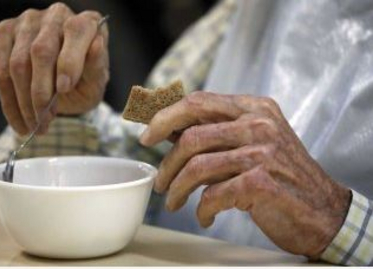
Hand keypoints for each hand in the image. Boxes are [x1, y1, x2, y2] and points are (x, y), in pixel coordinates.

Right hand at [0, 3, 108, 134]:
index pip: (75, 33)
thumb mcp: (97, 79)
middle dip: (42, 91)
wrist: (69, 85)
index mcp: (86, 22)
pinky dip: (9, 101)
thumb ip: (97, 65)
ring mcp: (28, 23)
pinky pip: (1, 70)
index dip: (68, 61)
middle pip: (41, 51)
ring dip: (24, 101)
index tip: (64, 88)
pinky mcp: (6, 35)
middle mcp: (56, 16)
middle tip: (46, 119)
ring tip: (36, 124)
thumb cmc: (86, 79)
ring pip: (17, 63)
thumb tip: (97, 45)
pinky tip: (20, 120)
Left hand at [140, 91, 350, 257]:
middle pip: (191, 135)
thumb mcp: (252, 144)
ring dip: (177, 189)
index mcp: (254, 108)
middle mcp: (259, 124)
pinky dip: (202, 209)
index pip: (198, 102)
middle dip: (167, 162)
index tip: (147, 135)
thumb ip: (216, 134)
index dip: (165, 117)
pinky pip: (214, 194)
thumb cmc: (281, 176)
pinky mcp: (262, 182)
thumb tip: (169, 131)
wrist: (323, 209)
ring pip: (197, 166)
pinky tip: (203, 216)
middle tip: (160, 182)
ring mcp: (262, 152)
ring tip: (173, 202)